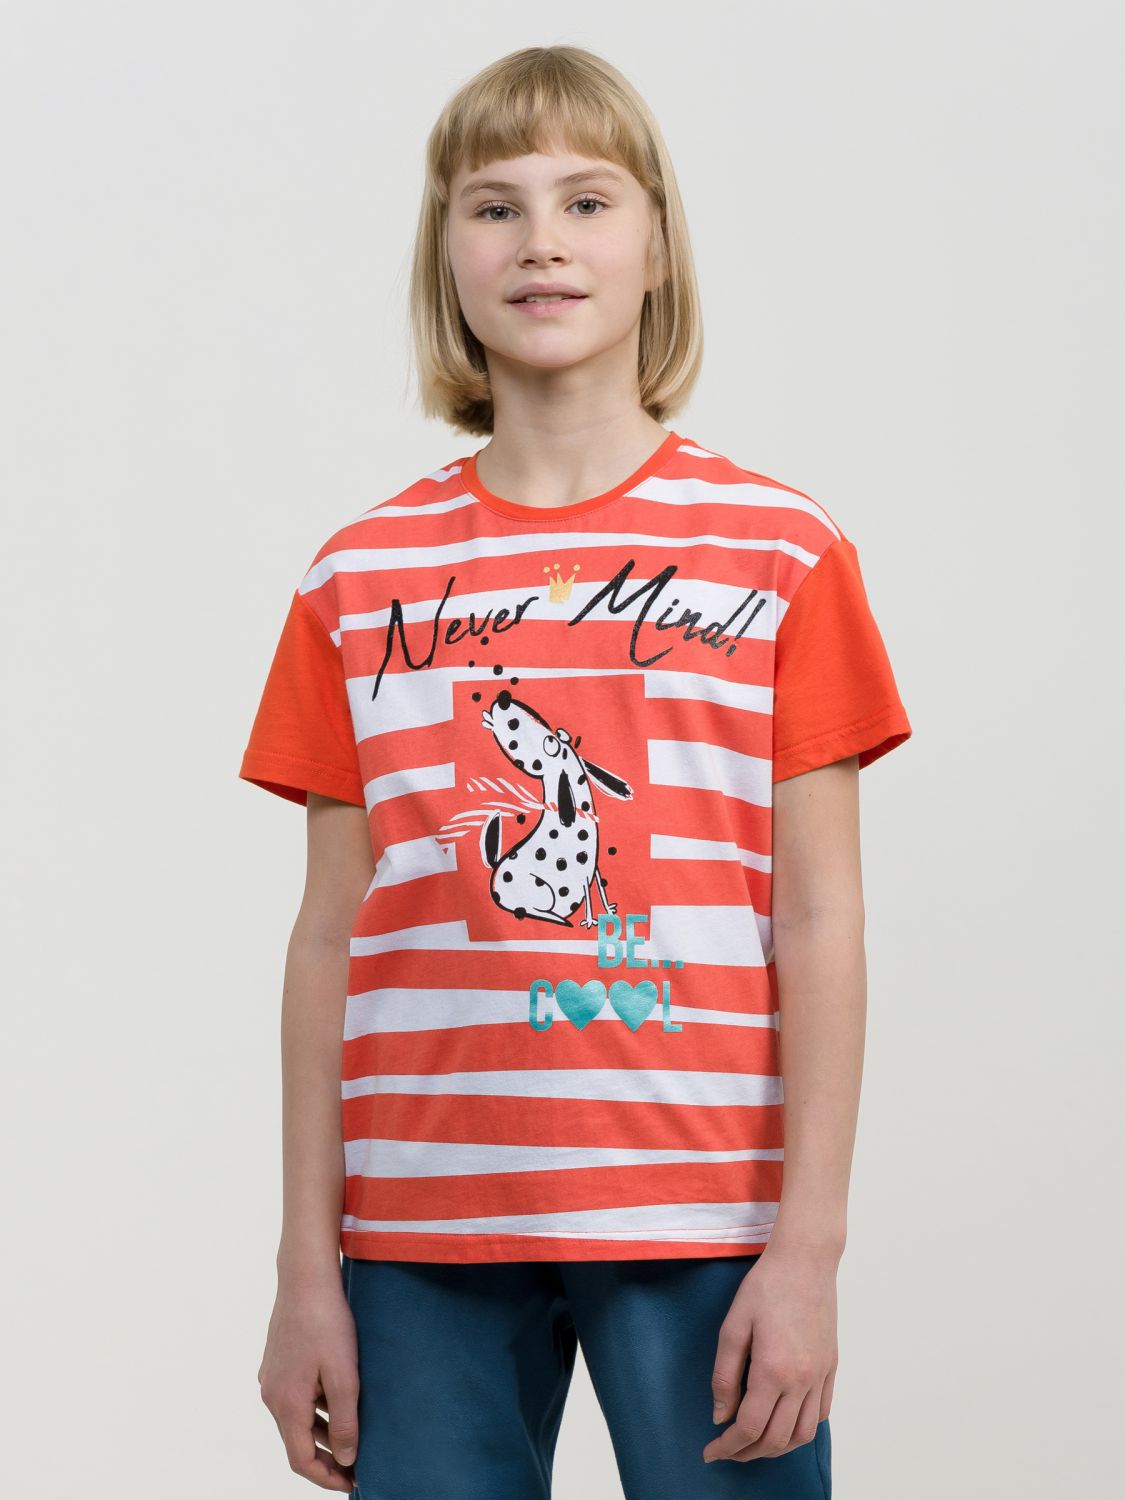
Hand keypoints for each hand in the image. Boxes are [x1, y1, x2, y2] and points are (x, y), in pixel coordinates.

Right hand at [257, 1267, 359, 1490]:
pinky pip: (295, 1398)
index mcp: (286, 1404)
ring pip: (296, 1419)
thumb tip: (346, 1459)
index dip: (326, 1478)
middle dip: (326, 1458)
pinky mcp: (277, 1362)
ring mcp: (272, 1378)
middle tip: (356, 1465)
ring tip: (353, 1436)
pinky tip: (337, 1401)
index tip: (352, 1483)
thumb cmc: (327, 1322)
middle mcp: (272, 1395)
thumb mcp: (344, 1375)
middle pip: (297, 1442)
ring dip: (322, 1433)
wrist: (305, 1277)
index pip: (301, 1460)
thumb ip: (344, 1421)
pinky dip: (315, 1410)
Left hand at [702, 1241, 837, 1463]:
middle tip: (728, 1450)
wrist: (805, 1260)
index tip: (711, 1452)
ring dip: (778, 1447)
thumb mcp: (733, 1326)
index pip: (750, 1427)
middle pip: (777, 1439)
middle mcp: (802, 1380)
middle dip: (748, 1452)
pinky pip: (821, 1414)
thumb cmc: (766, 1286)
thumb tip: (720, 1416)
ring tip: (754, 1443)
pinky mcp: (831, 1367)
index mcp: (773, 1370)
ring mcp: (821, 1375)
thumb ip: (724, 1375)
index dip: (728, 1447)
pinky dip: (802, 1429)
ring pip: (803, 1434)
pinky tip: (784, 1422)